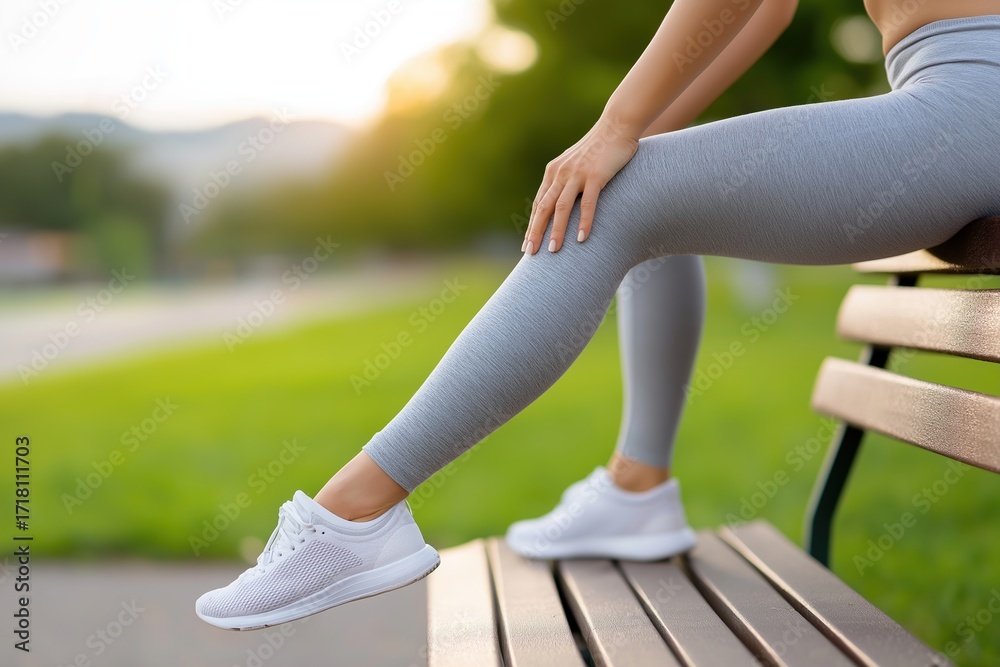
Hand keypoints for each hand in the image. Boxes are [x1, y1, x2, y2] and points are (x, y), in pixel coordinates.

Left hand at [523, 117, 638, 254]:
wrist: (617, 125)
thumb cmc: (599, 147)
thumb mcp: (576, 162)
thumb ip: (567, 180)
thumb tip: (563, 201)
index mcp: (554, 172)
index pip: (538, 204)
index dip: (532, 225)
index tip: (527, 245)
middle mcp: (561, 173)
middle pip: (543, 208)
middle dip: (536, 232)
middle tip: (530, 253)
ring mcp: (577, 174)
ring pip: (561, 208)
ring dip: (556, 231)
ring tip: (553, 251)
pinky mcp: (595, 176)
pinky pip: (587, 203)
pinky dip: (583, 222)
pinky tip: (581, 238)